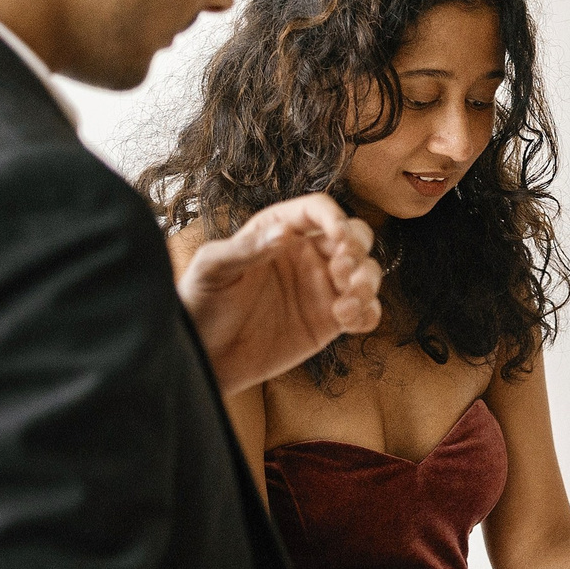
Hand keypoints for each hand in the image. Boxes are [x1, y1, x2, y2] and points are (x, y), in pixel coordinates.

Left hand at [178, 194, 381, 395]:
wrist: (204, 357)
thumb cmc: (200, 305)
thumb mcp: (213, 270)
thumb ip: (247, 248)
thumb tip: (284, 232)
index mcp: (278, 233)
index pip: (317, 211)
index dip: (334, 217)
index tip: (337, 236)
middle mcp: (306, 255)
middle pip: (354, 236)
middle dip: (357, 249)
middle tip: (341, 270)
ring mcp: (322, 288)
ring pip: (367, 272)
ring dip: (367, 283)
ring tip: (345, 304)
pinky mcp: (331, 321)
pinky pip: (366, 311)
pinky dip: (368, 313)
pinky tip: (348, 321)